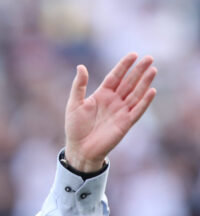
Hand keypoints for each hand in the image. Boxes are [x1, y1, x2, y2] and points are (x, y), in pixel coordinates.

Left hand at [64, 53, 156, 171]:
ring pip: (135, 94)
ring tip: (152, 70)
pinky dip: (145, 101)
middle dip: (138, 70)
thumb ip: (79, 86)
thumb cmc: (75, 127)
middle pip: (128, 82)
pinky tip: (151, 90)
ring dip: (144, 82)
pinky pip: (137, 110)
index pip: (115, 76)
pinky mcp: (125, 123)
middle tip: (149, 58)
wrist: (80, 148)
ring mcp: (121, 111)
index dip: (124, 66)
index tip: (133, 54)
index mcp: (101, 94)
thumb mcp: (74, 103)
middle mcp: (113, 101)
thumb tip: (81, 66)